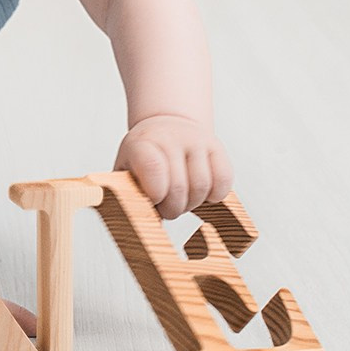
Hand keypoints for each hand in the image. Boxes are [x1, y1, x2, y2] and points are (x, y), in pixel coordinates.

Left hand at [114, 114, 232, 219]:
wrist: (166, 125)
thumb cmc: (143, 158)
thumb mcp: (125, 170)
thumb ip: (125, 195)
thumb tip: (134, 225)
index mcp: (141, 143)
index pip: (152, 166)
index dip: (154, 193)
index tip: (152, 199)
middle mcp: (169, 137)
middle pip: (179, 187)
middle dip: (172, 208)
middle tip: (165, 205)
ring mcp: (195, 139)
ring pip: (202, 186)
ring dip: (192, 203)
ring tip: (181, 198)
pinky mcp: (216, 146)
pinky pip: (223, 181)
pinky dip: (214, 196)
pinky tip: (201, 192)